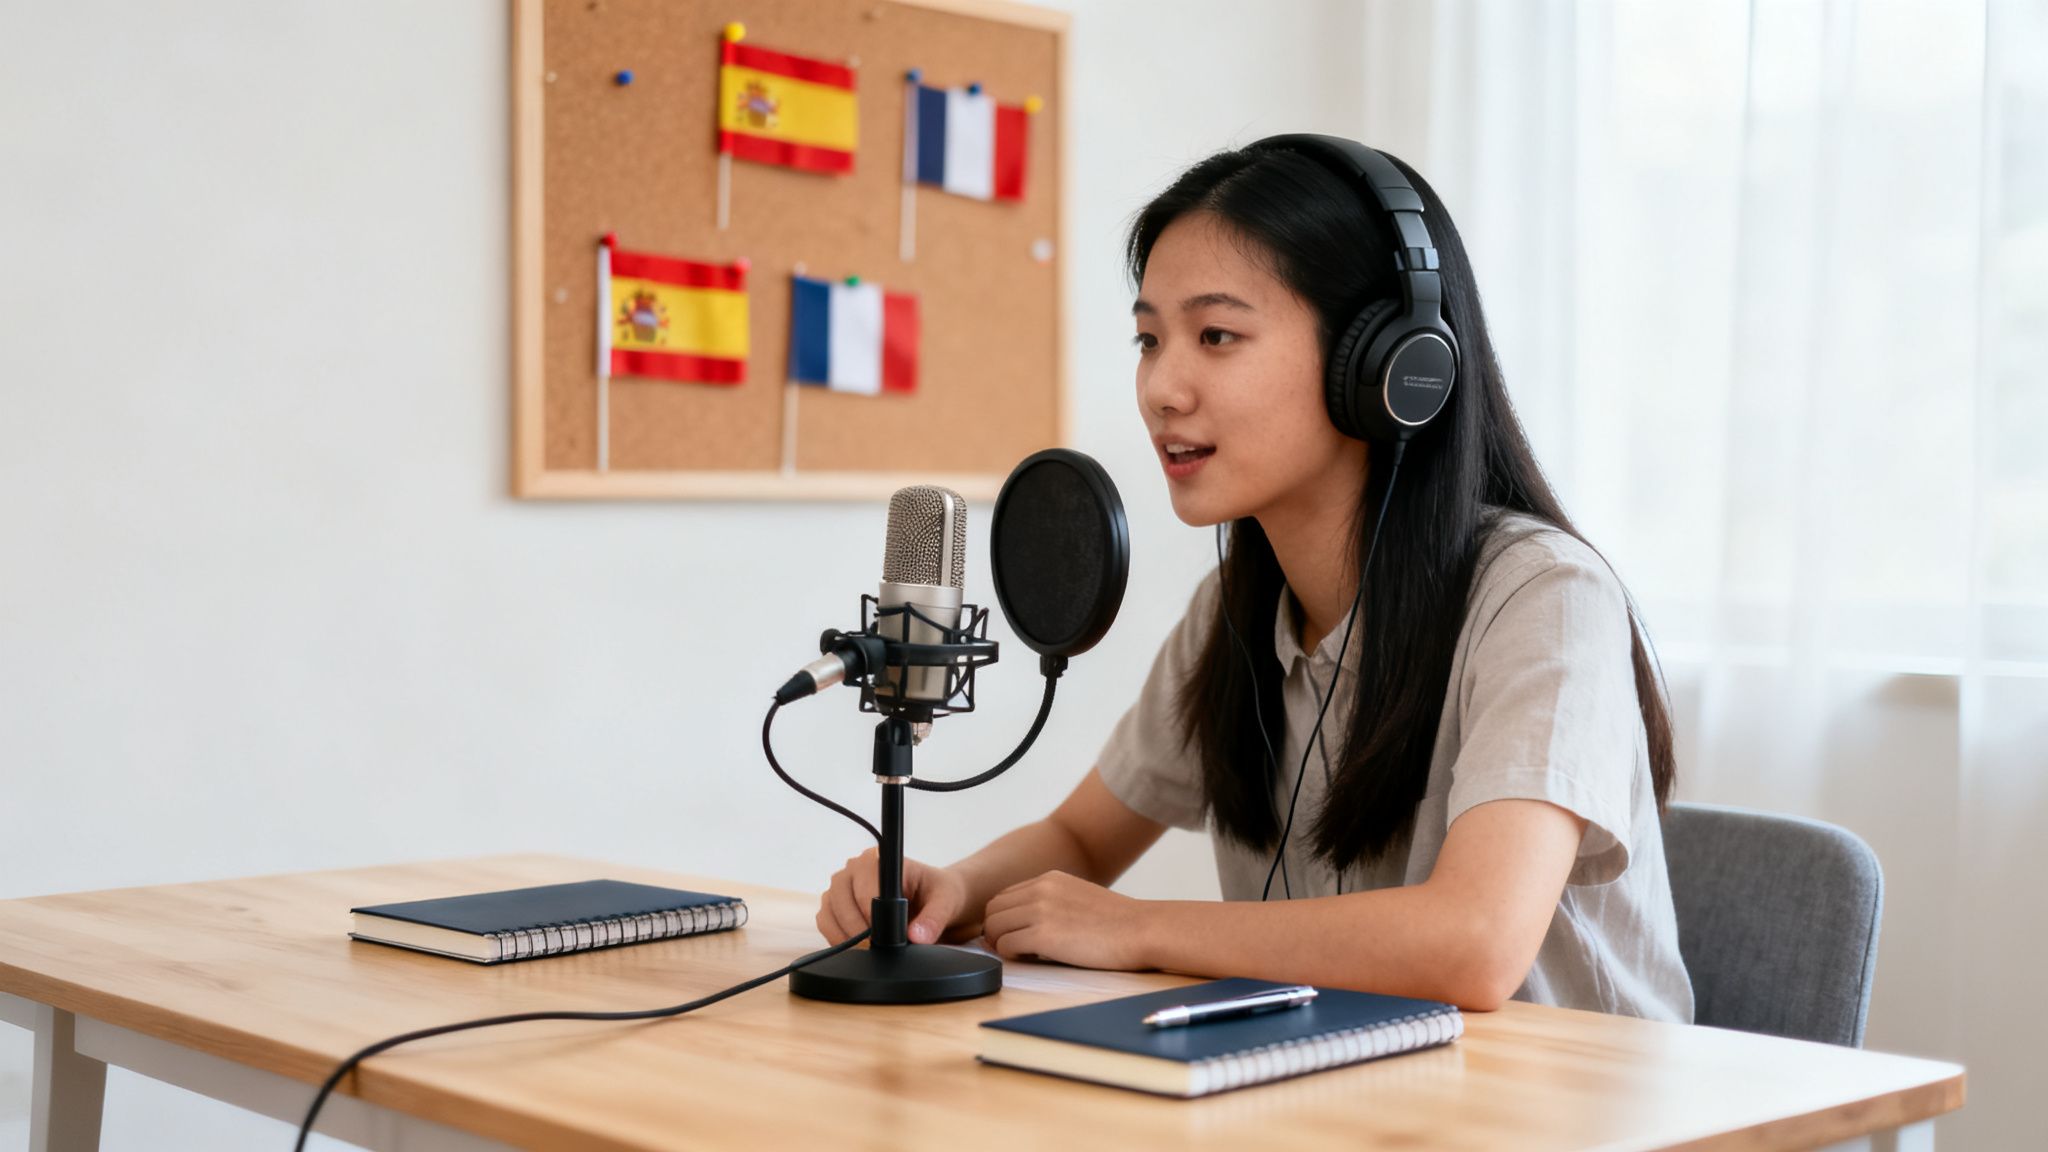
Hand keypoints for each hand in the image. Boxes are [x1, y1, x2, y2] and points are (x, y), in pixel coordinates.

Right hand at [816, 847, 970, 944]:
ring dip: (846, 936)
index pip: (864, 886)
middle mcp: (855, 867)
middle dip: (858, 929)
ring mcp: (842, 885)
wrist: (931, 898)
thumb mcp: (945, 902)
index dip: (873, 915)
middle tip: (878, 947)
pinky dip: (837, 939)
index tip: (887, 935)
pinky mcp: (834, 904)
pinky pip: (825, 922)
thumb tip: (917, 936)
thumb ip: (934, 919)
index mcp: (880, 859)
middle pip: (841, 899)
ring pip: (829, 911)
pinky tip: (858, 947)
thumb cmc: (935, 893)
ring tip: (870, 948)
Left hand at [981, 871, 1151, 970]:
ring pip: (993, 928)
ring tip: (1025, 954)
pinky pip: (1006, 946)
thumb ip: (1052, 902)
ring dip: (1002, 944)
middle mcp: (1040, 889)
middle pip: (992, 910)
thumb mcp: (1079, 897)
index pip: (1004, 896)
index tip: (1011, 934)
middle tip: (1012, 948)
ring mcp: (1040, 910)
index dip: (1003, 919)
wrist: (1142, 929)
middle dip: (996, 931)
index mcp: (1049, 879)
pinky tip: (1033, 959)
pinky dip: (1012, 956)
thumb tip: (1026, 923)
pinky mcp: (1043, 935)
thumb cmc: (1118, 923)